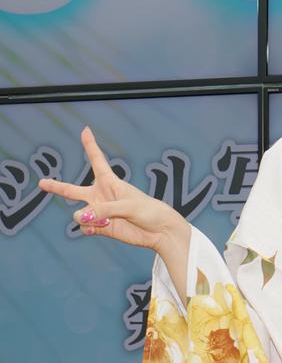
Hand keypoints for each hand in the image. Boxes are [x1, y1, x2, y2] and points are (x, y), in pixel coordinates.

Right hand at [37, 125, 184, 252]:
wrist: (159, 232)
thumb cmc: (148, 211)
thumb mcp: (128, 206)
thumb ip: (103, 211)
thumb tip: (79, 218)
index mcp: (110, 182)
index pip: (97, 160)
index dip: (90, 145)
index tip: (86, 130)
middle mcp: (101, 196)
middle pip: (73, 190)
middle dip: (57, 186)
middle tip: (41, 183)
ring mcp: (100, 213)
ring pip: (79, 214)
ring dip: (87, 217)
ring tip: (102, 219)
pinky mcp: (102, 227)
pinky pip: (85, 227)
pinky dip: (89, 228)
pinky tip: (98, 227)